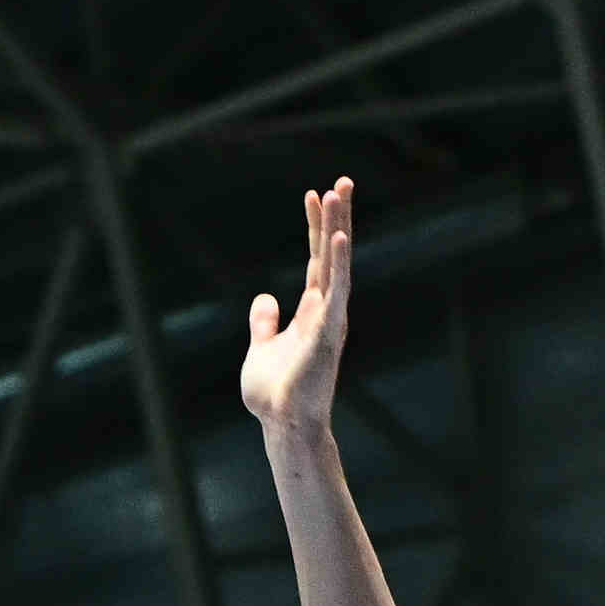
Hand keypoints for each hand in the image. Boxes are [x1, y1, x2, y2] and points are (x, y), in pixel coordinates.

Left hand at [237, 179, 356, 439]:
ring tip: (339, 193)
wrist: (283, 424)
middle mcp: (325, 309)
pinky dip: (338, 264)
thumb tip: (265, 298)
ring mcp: (329, 319)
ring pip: (336, 263)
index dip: (315, 227)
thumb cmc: (275, 393)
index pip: (316, 259)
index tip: (313, 194)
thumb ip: (264, 322)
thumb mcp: (261, 348)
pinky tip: (338, 237)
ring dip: (338, 227)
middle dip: (336, 217)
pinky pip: (335, 291)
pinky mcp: (328, 332)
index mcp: (311, 311)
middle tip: (342, 180)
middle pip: (331, 253)